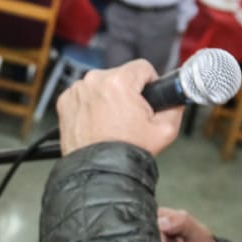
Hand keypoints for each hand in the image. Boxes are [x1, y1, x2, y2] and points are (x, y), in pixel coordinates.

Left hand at [56, 60, 183, 156]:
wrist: (100, 173)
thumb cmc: (128, 152)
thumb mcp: (165, 130)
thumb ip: (175, 105)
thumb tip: (176, 97)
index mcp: (118, 82)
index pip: (142, 68)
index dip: (150, 84)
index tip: (147, 99)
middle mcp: (94, 81)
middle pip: (120, 76)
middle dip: (127, 93)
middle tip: (130, 117)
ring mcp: (76, 91)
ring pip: (101, 85)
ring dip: (107, 98)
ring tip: (112, 123)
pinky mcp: (64, 102)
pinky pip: (83, 96)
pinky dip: (90, 106)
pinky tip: (96, 124)